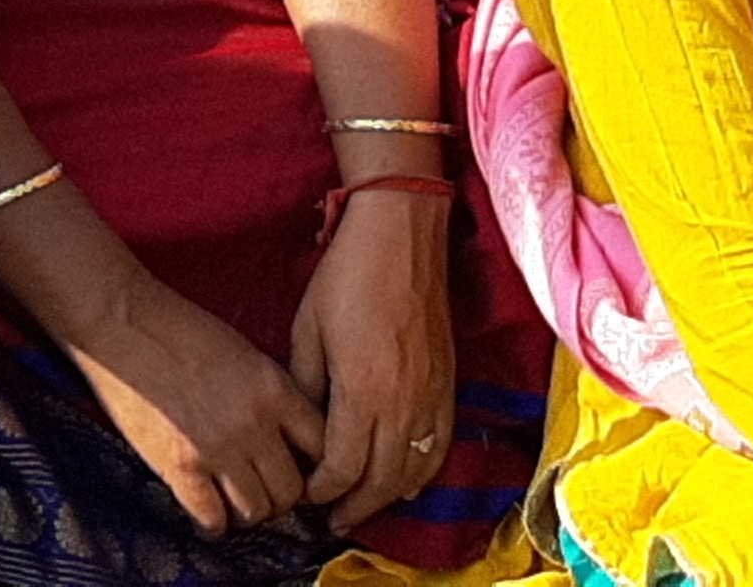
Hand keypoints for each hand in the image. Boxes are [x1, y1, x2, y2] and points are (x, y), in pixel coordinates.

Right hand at [65, 264, 324, 534]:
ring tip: (233, 503)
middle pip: (291, 490)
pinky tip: (206, 514)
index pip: (323, 449)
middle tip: (263, 491)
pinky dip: (212, 524)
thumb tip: (286, 436)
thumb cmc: (178, 328)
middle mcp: (254, 423)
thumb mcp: (244, 352)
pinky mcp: (179, 467)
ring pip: (256, 510)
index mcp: (275, 389)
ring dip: (247, 512)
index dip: (315, 468)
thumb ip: (271, 394)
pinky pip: (212, 518)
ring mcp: (218, 448)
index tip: (300, 473)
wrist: (123, 321)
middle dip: (280, 497)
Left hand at [285, 187, 459, 532]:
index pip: (343, 467)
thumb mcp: (307, 331)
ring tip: (365, 508)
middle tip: (331, 521)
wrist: (402, 232)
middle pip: (381, 480)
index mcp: (363, 391)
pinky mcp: (449, 381)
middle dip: (354, 507)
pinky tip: (407, 481)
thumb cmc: (348, 275)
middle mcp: (403, 401)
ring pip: (414, 469)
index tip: (306, 494)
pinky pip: (440, 445)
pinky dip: (423, 471)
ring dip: (389, 497)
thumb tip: (303, 427)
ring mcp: (432, 393)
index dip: (322, 490)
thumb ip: (306, 386)